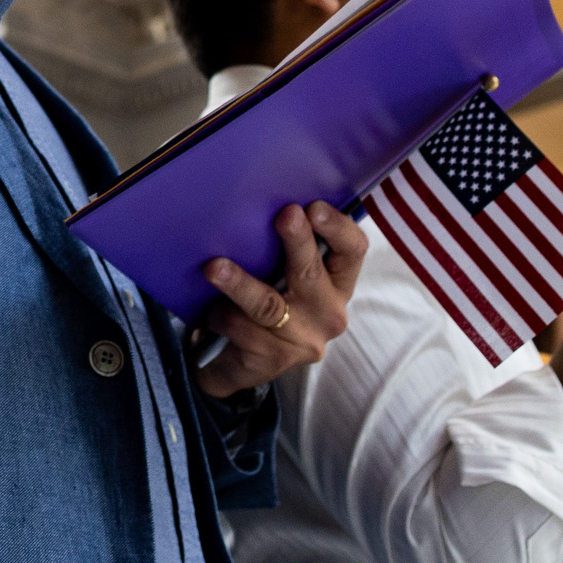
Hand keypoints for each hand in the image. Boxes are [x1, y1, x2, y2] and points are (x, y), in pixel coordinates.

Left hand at [194, 201, 366, 399]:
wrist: (243, 361)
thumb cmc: (269, 300)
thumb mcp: (284, 274)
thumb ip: (285, 246)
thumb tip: (260, 200)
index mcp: (337, 282)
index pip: (353, 250)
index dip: (338, 227)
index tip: (314, 207)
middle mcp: (329, 312)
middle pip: (312, 272)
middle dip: (298, 242)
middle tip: (285, 215)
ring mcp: (304, 340)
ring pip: (268, 305)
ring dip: (239, 284)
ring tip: (215, 268)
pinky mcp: (275, 360)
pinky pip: (242, 329)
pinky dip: (220, 315)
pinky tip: (209, 310)